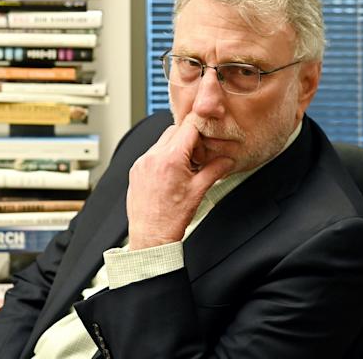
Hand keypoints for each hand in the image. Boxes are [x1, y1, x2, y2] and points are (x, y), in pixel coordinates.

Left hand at [126, 114, 235, 249]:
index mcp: (170, 159)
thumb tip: (227, 160)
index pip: (188, 127)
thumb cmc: (172, 219)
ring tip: (184, 169)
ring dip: (175, 148)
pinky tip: (170, 175)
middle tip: (197, 157)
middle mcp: (153, 157)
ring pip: (162, 141)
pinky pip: (151, 153)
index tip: (207, 136)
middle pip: (175, 130)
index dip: (201, 129)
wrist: (151, 237)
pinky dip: (163, 157)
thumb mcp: (199, 191)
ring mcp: (142, 163)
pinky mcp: (135, 170)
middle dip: (188, 139)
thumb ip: (215, 169)